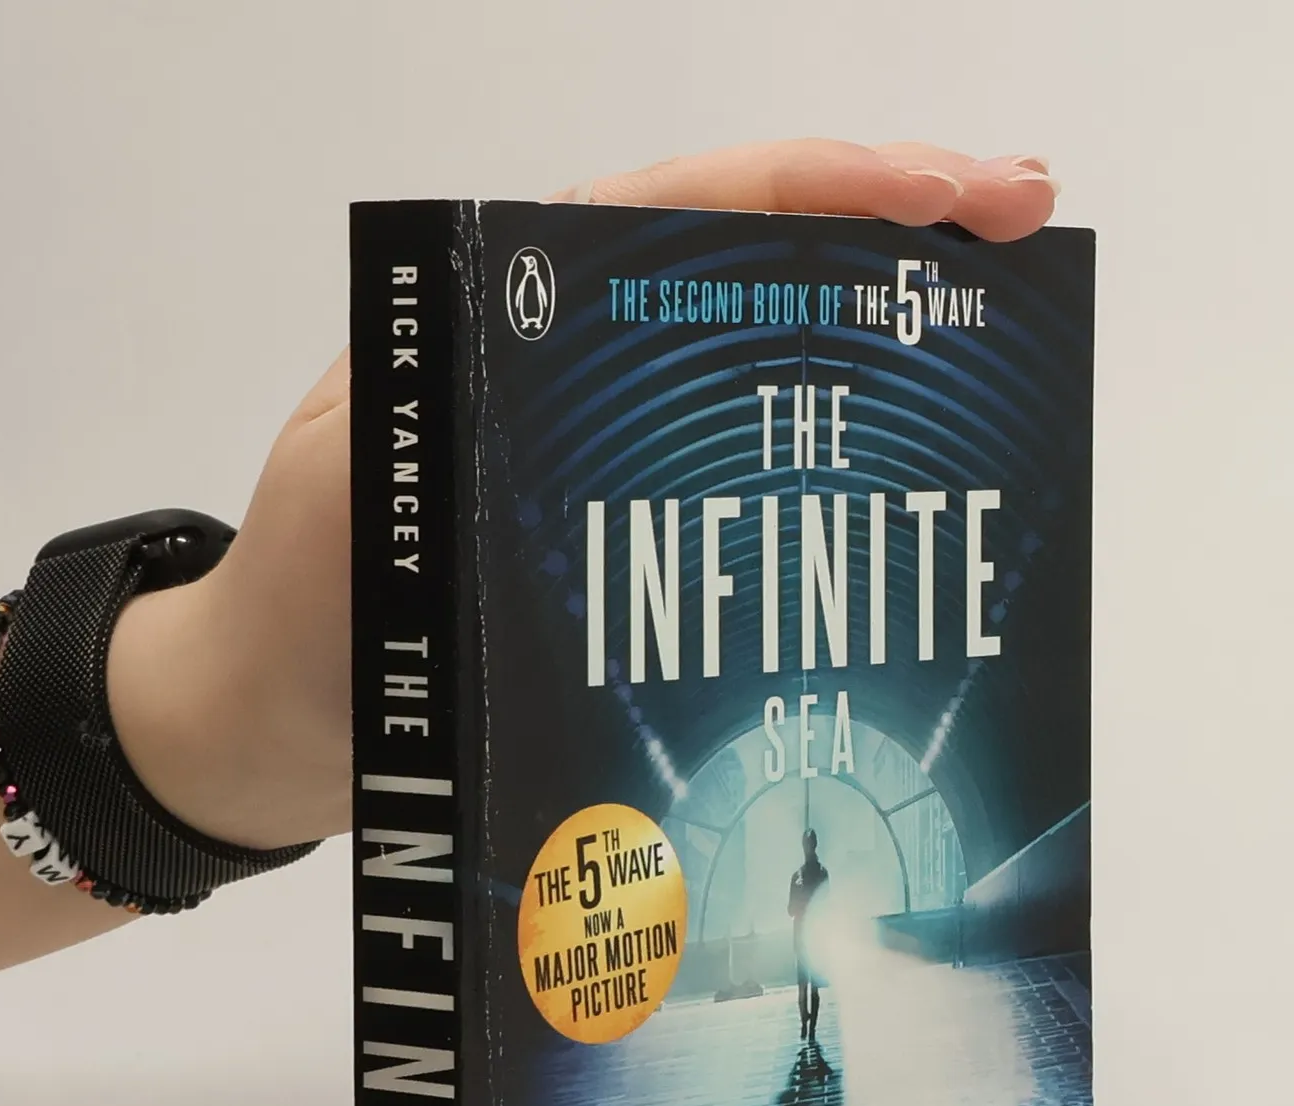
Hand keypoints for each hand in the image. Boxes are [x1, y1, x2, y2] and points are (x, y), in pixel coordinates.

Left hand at [108, 140, 1060, 850]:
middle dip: (890, 227)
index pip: (687, 212)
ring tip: (999, 320)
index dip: (830, 188)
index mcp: (505, 312)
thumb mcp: (349, 499)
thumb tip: (564, 397)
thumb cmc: (295, 619)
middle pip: (749, 258)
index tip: (957, 193)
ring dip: (877, 329)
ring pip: (758, 354)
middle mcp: (565, 359)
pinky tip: (907, 470)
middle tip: (1025, 226)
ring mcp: (596, 442)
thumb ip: (436, 436)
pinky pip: (738, 468)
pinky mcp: (615, 524)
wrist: (267, 729)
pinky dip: (827, 453)